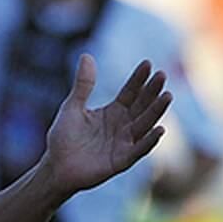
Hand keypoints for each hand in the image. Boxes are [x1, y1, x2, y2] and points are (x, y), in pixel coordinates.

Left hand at [42, 55, 170, 197]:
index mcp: (113, 112)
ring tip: (167, 96)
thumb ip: (83, 85)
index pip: (130, 92)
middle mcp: (123, 125)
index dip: (138, 79)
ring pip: (144, 124)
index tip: (146, 63)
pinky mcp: (121, 160)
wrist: (55, 166)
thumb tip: (86, 55)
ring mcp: (124, 143)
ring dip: (156, 112)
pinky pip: (139, 150)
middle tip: (162, 75)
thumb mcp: (72, 107)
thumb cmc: (64, 137)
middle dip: (152, 91)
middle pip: (142, 106)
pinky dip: (149, 141)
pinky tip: (160, 129)